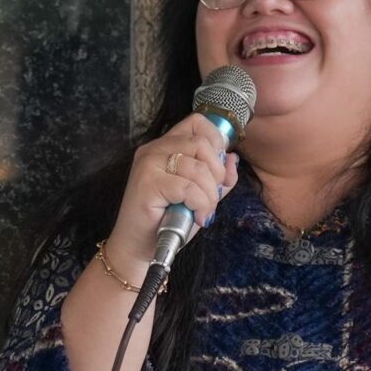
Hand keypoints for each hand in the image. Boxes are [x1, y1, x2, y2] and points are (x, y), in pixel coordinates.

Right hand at [106, 114, 239, 267]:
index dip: (216, 140)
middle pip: (202, 143)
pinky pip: (188, 187)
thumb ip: (217, 177)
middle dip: (217, 174)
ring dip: (210, 195)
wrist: (137, 247)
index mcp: (165, 146)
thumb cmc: (166, 221)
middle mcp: (154, 149)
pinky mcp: (148, 183)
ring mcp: (148, 164)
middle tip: (213, 196)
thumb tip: (232, 158)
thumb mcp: (199, 195)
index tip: (217, 168)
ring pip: (198, 168)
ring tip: (204, 211)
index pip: (197, 122)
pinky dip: (200, 204)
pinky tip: (198, 217)